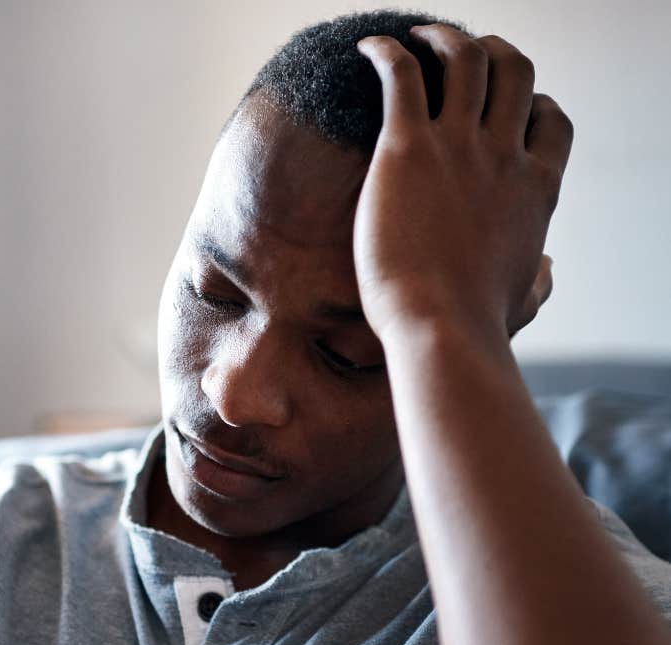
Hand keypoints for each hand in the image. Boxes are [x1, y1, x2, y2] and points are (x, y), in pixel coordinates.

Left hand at [353, 25, 572, 343]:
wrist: (442, 329)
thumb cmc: (476, 325)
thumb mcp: (522, 300)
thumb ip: (538, 282)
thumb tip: (548, 271)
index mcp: (537, 189)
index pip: (552, 122)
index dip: (533, 105)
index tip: (507, 110)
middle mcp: (505, 156)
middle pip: (515, 74)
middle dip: (496, 55)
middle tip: (464, 59)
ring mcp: (459, 147)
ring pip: (466, 58)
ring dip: (445, 37)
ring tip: (420, 38)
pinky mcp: (408, 149)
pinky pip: (401, 74)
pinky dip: (387, 50)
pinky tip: (369, 48)